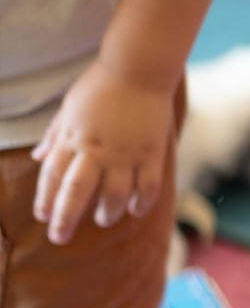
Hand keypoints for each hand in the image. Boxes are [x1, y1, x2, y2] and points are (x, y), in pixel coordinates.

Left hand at [31, 64, 174, 243]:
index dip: (46, 201)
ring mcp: (126, 153)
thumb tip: (38, 158)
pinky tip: (136, 210)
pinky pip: (148, 187)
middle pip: (77, 194)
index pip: (53, 177)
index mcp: (74, 138)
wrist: (139, 69)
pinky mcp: (152, 152)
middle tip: (60, 238)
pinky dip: (142, 203)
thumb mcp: (68, 109)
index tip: (44, 217)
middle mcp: (97, 150)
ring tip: (104, 219)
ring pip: (114, 196)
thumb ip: (55, 136)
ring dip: (107, 213)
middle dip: (66, 219)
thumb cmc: (100, 85)